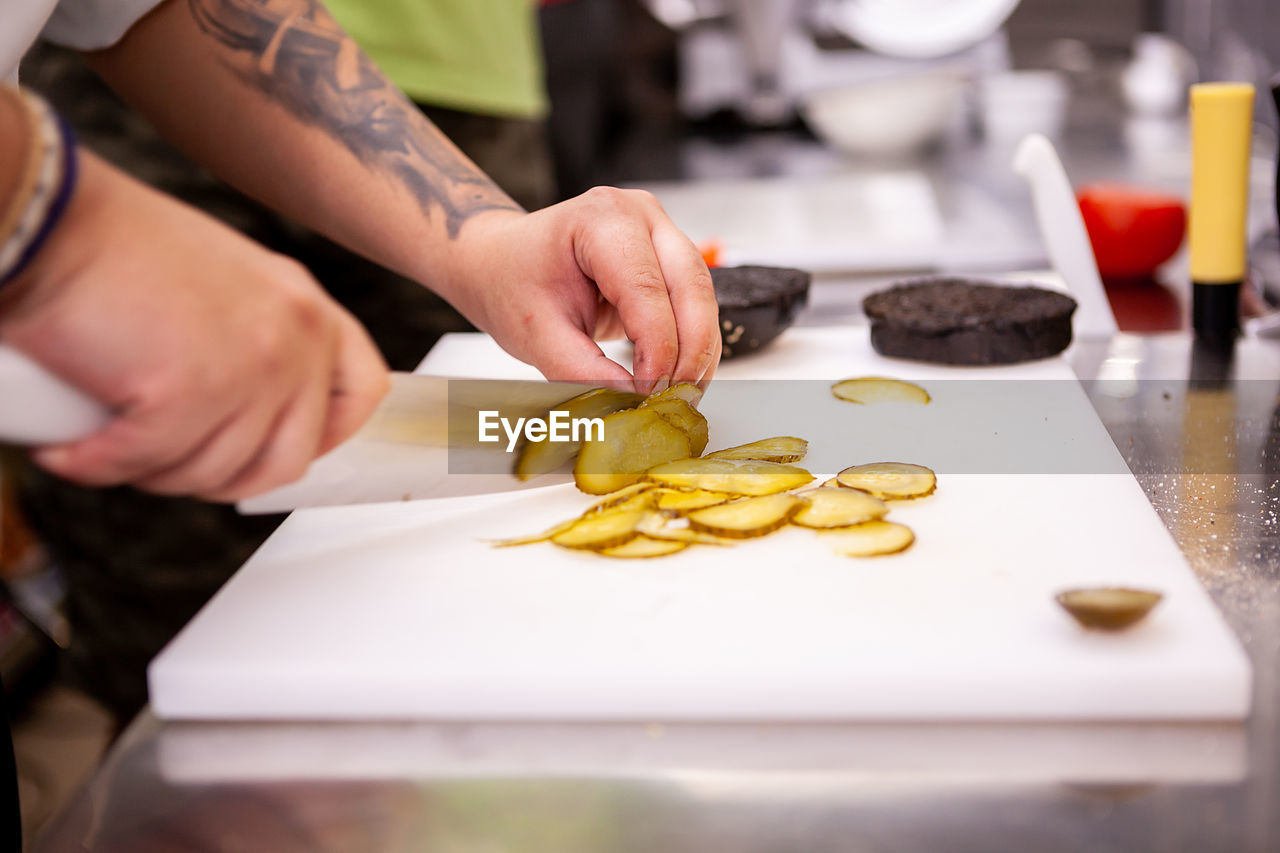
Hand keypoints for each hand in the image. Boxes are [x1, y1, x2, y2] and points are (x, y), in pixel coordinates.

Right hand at [0, 151, 388, 500]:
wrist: (48, 216)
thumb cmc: (113, 247)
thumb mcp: (222, 287)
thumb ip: (254, 340)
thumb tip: (250, 412)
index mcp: (305, 306)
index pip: (363, 391)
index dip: (324, 436)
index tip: (272, 448)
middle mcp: (294, 336)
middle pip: (288, 458)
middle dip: (218, 475)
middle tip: (161, 457)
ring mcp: (251, 367)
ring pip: (216, 473)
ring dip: (153, 474)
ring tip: (107, 442)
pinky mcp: (190, 394)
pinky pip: (148, 465)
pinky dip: (98, 466)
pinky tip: (69, 447)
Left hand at [441, 187, 720, 392]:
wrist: (504, 263)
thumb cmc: (514, 283)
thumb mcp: (537, 334)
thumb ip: (582, 370)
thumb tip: (631, 401)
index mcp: (602, 218)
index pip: (647, 288)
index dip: (657, 347)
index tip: (649, 392)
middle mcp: (641, 215)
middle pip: (692, 286)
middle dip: (690, 351)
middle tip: (675, 399)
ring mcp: (661, 232)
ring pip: (703, 295)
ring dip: (698, 350)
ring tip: (679, 395)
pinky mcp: (669, 257)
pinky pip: (697, 302)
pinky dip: (693, 343)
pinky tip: (679, 376)